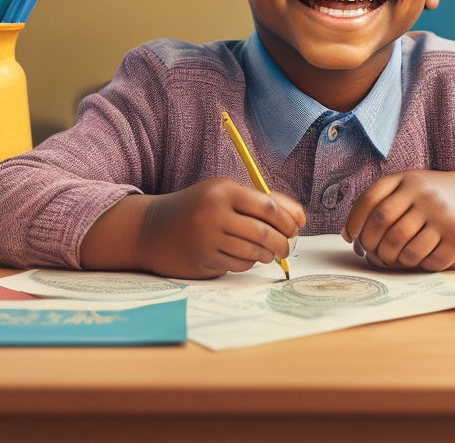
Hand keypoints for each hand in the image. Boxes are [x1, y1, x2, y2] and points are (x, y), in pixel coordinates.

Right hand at [81, 178, 304, 278]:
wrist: (153, 229)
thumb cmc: (198, 208)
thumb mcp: (225, 194)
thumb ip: (262, 201)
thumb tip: (301, 217)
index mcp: (224, 190)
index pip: (268, 206)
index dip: (288, 219)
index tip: (296, 227)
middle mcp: (214, 212)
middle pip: (263, 232)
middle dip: (283, 242)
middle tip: (287, 246)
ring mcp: (207, 237)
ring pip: (254, 251)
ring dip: (268, 254)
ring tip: (269, 251)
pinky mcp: (203, 259)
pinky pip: (239, 264)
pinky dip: (250, 263)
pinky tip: (247, 257)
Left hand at [341, 170, 454, 270]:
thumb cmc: (433, 198)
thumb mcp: (410, 187)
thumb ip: (381, 203)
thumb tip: (349, 235)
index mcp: (407, 179)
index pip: (370, 199)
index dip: (355, 220)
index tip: (352, 236)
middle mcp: (424, 194)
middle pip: (383, 223)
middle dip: (370, 243)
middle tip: (370, 252)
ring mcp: (441, 216)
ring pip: (402, 246)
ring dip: (391, 258)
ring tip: (391, 258)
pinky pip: (426, 260)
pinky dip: (415, 264)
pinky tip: (414, 259)